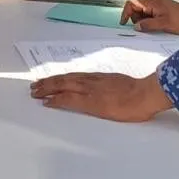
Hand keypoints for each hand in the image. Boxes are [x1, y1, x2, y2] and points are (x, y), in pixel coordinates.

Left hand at [30, 72, 172, 122]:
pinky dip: (55, 99)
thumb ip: (111, 86)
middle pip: (64, 79)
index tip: (49, 81)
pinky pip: (68, 99)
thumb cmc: (139, 92)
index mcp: (99, 78)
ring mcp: (89, 90)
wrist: (144, 93)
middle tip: (35, 85)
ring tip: (35, 91)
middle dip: (48, 82)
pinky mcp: (90, 102)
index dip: (60, 79)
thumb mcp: (121, 84)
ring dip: (47, 89)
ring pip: (62, 86)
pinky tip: (46, 102)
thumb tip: (108, 90)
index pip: (74, 77)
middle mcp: (91, 81)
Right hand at [121, 0, 178, 34]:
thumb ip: (148, 25)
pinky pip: (151, 16)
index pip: (132, 3)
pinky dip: (150, 22)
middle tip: (145, 28)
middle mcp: (154, 3)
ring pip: (143, 13)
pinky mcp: (163, 11)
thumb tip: (136, 27)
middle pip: (136, 8)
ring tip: (155, 28)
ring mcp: (159, 6)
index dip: (126, 13)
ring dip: (144, 21)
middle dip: (136, 19)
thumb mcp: (165, 24)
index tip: (125, 24)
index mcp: (153, 3)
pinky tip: (158, 27)